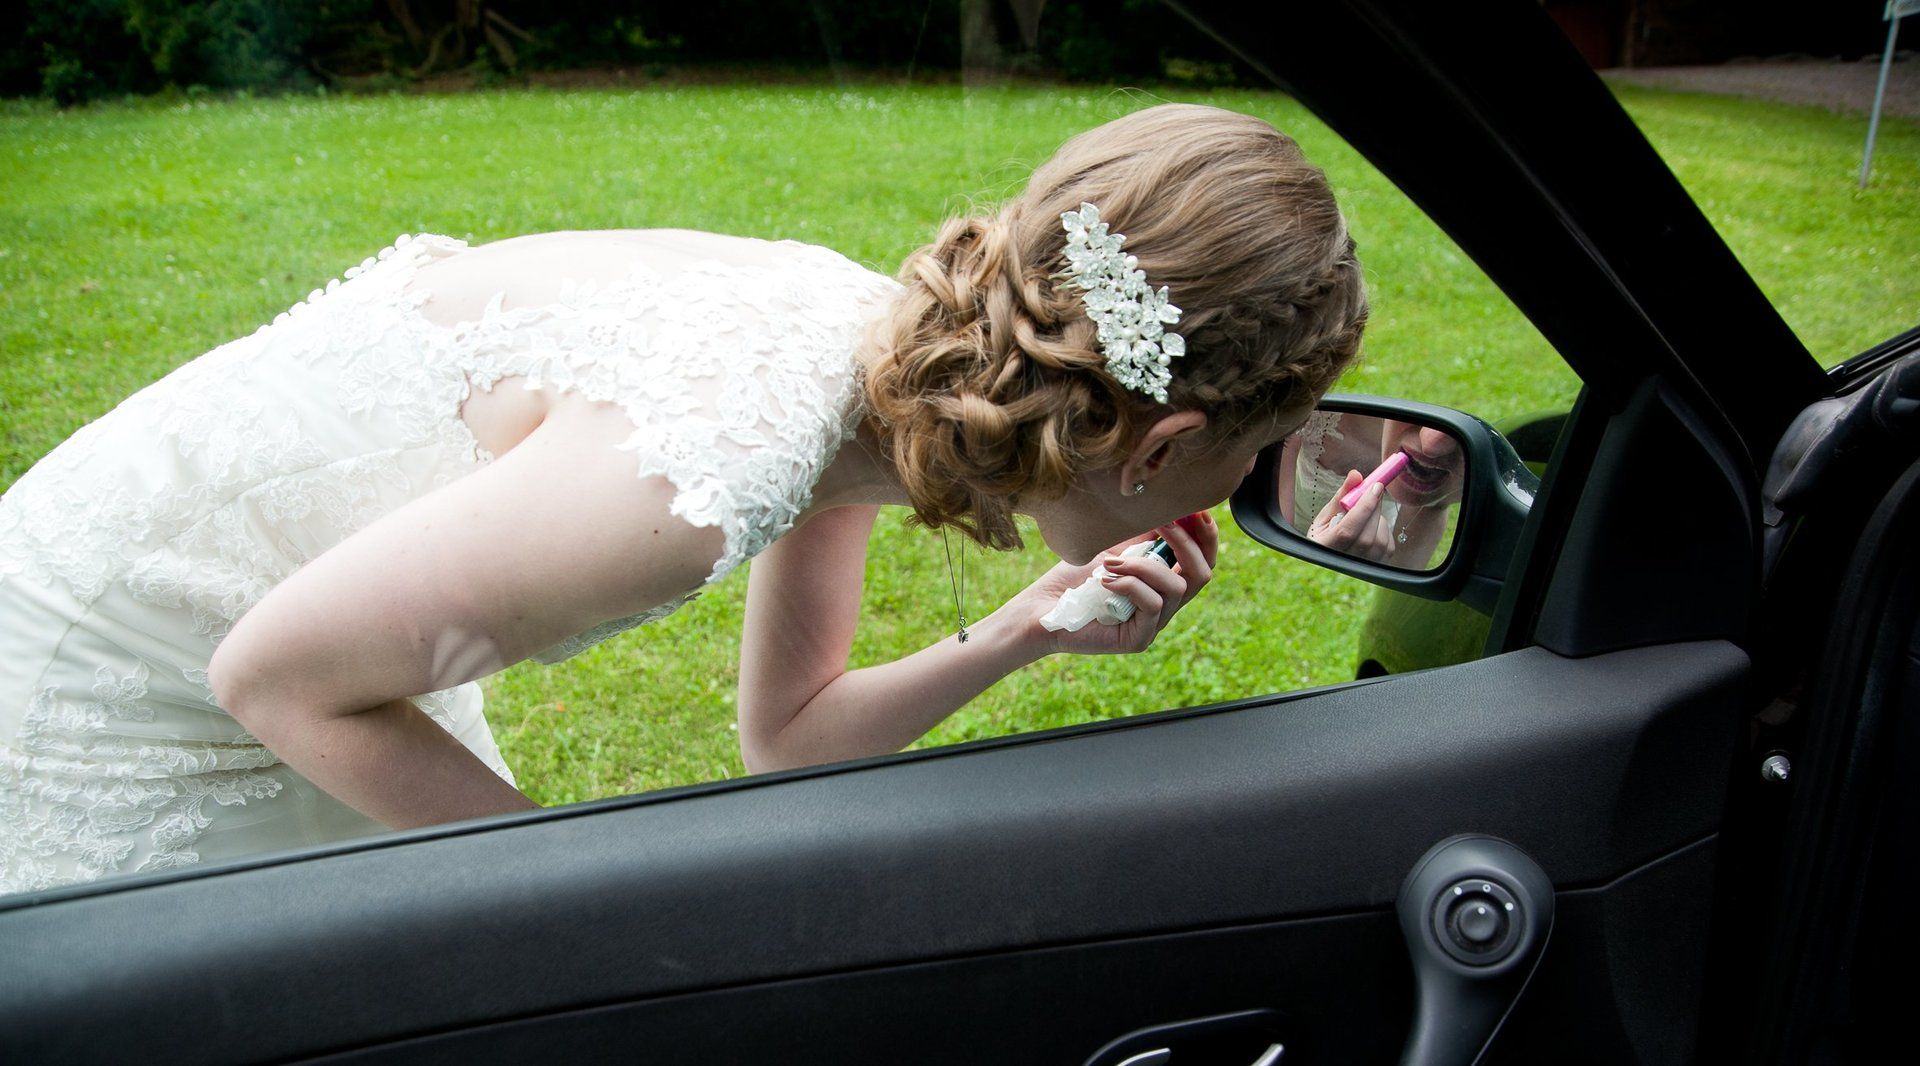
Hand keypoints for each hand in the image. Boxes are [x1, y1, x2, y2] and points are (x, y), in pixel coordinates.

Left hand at [999, 511, 1220, 655]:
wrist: (1040, 607)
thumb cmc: (1074, 577)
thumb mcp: (1115, 546)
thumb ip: (1145, 534)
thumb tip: (1173, 507)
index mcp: (1163, 583)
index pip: (1202, 560)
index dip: (1206, 536)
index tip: (1196, 510)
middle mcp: (1164, 605)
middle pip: (1202, 575)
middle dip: (1187, 543)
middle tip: (1164, 523)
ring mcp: (1153, 625)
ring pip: (1175, 588)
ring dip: (1144, 566)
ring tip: (1109, 562)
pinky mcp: (1138, 639)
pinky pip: (1152, 605)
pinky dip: (1130, 585)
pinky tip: (1103, 579)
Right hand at [1307, 470, 1397, 561]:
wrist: (1329, 557)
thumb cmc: (1325, 534)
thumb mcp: (1326, 515)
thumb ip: (1342, 496)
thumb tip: (1356, 474)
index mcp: (1323, 549)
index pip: (1348, 530)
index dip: (1364, 507)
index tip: (1375, 486)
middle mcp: (1342, 564)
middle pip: (1367, 537)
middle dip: (1374, 509)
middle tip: (1375, 490)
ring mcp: (1360, 569)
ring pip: (1380, 541)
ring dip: (1379, 520)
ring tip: (1367, 513)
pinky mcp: (1376, 567)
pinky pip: (1388, 546)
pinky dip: (1384, 530)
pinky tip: (1372, 526)